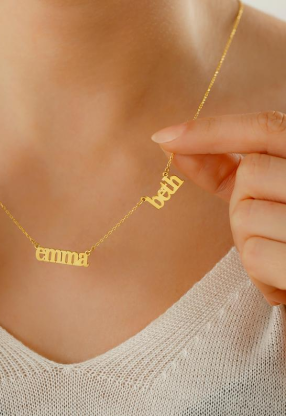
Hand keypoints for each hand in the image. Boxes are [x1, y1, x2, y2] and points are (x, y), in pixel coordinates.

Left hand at [151, 110, 285, 306]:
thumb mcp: (272, 194)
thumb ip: (230, 170)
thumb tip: (172, 147)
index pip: (266, 128)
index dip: (210, 131)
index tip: (163, 137)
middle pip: (250, 177)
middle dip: (242, 204)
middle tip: (270, 228)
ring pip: (245, 217)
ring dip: (248, 242)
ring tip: (280, 254)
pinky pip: (256, 256)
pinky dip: (260, 274)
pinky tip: (282, 281)